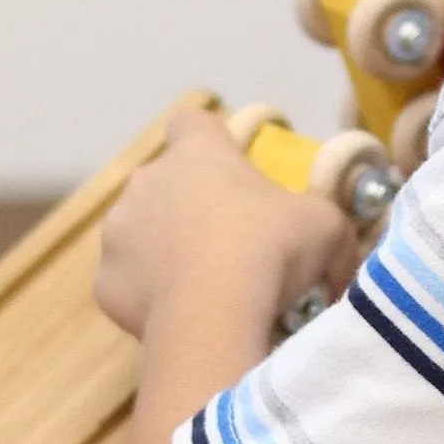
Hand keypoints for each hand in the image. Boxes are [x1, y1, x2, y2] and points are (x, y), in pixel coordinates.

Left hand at [94, 104, 349, 346]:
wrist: (213, 316)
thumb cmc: (271, 251)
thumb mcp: (326, 230)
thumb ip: (331, 227)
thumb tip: (339, 257)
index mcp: (196, 152)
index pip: (194, 124)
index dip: (212, 144)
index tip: (233, 171)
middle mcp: (146, 181)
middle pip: (166, 184)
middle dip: (190, 207)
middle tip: (229, 245)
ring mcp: (118, 231)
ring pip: (140, 234)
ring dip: (164, 252)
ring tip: (203, 288)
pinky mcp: (105, 282)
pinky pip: (128, 284)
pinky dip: (149, 298)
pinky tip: (180, 318)